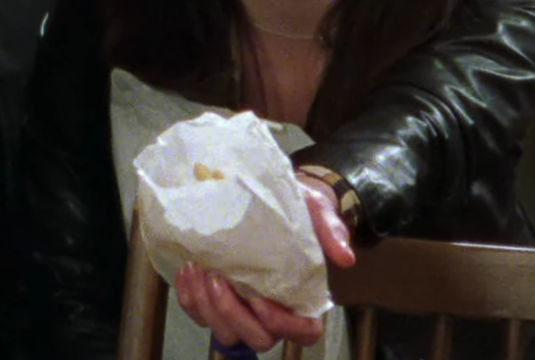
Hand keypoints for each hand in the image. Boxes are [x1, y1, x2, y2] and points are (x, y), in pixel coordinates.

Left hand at [171, 176, 353, 351]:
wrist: (269, 196)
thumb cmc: (297, 208)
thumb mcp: (317, 209)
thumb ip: (332, 231)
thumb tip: (346, 257)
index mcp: (303, 297)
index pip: (303, 332)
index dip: (282, 325)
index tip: (261, 299)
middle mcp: (272, 310)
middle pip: (257, 338)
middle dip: (233, 315)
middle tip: (219, 279)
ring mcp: (243, 308)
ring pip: (225, 332)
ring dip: (207, 307)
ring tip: (199, 269)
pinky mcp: (216, 297)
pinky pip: (199, 313)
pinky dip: (190, 297)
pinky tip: (188, 269)